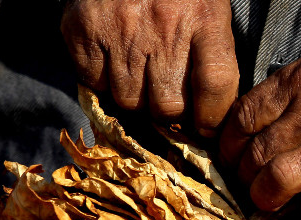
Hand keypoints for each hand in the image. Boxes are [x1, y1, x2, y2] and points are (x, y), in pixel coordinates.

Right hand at [61, 0, 238, 135]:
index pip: (215, 87)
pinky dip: (103, 81)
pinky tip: (113, 60)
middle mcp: (163, 26)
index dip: (212, 118)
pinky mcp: (84, 31)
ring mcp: (121, 30)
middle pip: (168, 106)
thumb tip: (210, 115)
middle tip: (168, 97)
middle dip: (169, 112)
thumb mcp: (209, 10)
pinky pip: (94, 84)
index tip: (207, 128)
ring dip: (136, 98)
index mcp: (204, 18)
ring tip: (139, 73)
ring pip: (129, 102)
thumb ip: (214, 57)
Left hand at [218, 35, 300, 219]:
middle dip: (244, 177)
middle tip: (249, 185)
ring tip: (269, 202)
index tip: (233, 158)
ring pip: (279, 179)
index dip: (229, 145)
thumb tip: (259, 117)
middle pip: (256, 154)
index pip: (243, 119)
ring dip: (267, 198)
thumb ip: (293, 86)